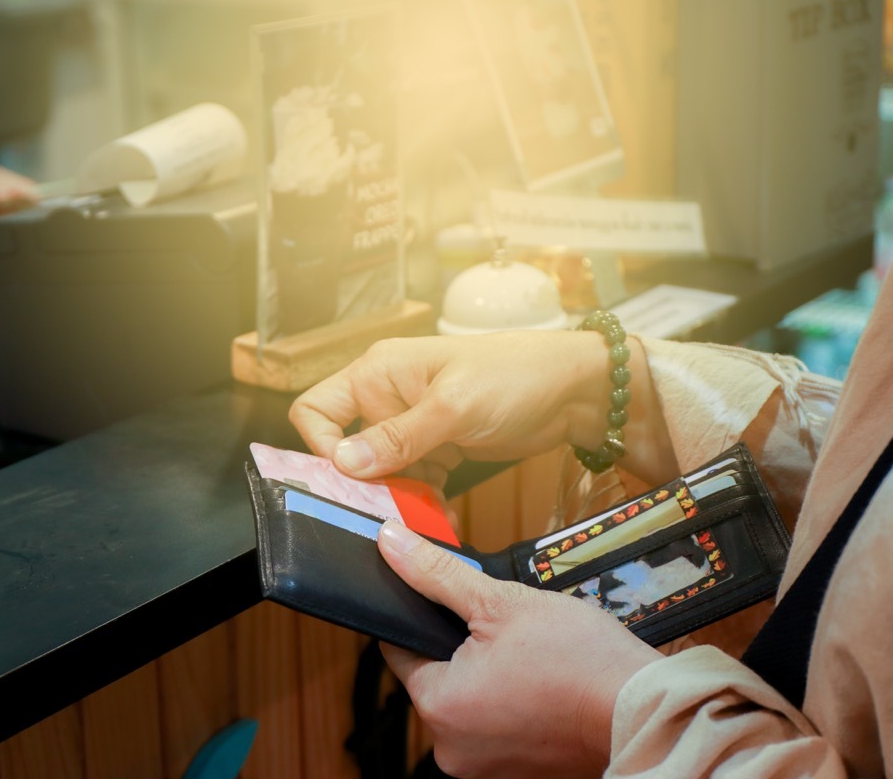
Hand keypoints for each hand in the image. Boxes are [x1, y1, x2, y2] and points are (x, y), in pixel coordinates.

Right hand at [289, 331, 674, 486]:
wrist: (575, 390)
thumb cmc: (515, 376)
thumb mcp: (453, 408)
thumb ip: (399, 437)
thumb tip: (344, 462)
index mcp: (378, 372)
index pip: (317, 410)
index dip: (322, 446)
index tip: (349, 478)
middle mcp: (388, 397)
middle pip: (347, 449)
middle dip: (363, 483)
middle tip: (383, 513)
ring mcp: (413, 425)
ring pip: (381, 473)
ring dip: (395, 498)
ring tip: (417, 519)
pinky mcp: (438, 448)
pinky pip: (413, 481)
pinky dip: (421, 501)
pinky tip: (437, 517)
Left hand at [377, 519, 660, 778]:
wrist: (645, 708)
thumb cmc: (580, 660)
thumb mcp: (500, 601)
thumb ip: (437, 574)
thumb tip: (392, 544)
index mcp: (438, 707)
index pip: (401, 651)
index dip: (424, 618)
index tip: (450, 603)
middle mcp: (453, 748)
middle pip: (438, 676)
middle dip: (464, 647)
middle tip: (505, 628)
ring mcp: (487, 766)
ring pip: (471, 698)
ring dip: (491, 673)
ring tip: (531, 656)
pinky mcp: (519, 770)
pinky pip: (500, 722)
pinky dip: (514, 699)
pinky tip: (542, 681)